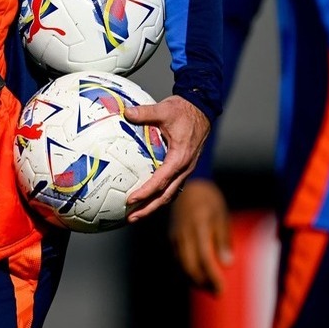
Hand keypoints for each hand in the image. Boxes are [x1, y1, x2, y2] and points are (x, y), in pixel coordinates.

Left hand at [122, 95, 209, 221]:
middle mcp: (184, 168)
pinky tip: (148, 198)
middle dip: (148, 209)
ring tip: (136, 214)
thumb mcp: (164, 109)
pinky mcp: (184, 168)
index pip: (160, 181)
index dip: (145, 192)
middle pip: (166, 196)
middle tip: (131, 218)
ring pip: (170, 194)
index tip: (130, 200)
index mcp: (179, 158)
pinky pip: (172, 187)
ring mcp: (185, 170)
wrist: (202, 109)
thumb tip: (126, 112)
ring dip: (154, 206)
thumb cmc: (184, 111)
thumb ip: (145, 112)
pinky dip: (160, 196)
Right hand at [169, 179, 232, 293]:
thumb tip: (227, 263)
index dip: (212, 276)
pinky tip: (196, 277)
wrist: (189, 187)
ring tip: (208, 288)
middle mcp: (184, 233)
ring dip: (194, 279)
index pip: (204, 257)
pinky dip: (186, 271)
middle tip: (216, 292)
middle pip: (190, 265)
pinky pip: (178, 259)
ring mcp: (176, 236)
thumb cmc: (210, 201)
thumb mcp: (221, 215)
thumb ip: (223, 238)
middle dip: (202, 282)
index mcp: (199, 226)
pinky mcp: (172, 238)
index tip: (221, 289)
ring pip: (182, 264)